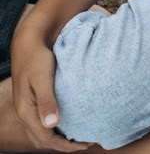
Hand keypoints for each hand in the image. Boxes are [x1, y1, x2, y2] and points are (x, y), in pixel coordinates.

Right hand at [10, 17, 87, 151]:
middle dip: (63, 146)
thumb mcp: (43, 79)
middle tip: (86, 144)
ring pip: (41, 133)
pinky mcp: (32, 101)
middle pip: (42, 139)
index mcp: (26, 110)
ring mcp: (27, 108)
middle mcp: (24, 113)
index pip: (45, 138)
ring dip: (58, 139)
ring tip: (79, 138)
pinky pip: (42, 123)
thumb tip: (52, 124)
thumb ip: (47, 101)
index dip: (64, 145)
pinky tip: (68, 124)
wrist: (28, 44)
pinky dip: (54, 129)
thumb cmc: (37, 59)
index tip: (85, 144)